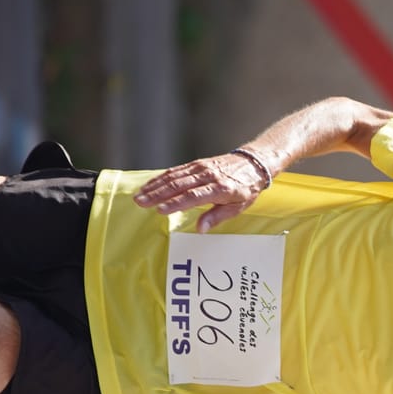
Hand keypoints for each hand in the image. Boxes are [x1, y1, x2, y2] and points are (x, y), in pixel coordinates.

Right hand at [134, 150, 270, 231]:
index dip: (175, 204)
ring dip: (155, 186)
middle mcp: (208, 176)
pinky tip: (150, 185)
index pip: (193, 197)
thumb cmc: (246, 189)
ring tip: (139, 195)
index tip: (160, 210)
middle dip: (157, 194)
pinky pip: (176, 170)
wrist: (253, 163)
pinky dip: (161, 178)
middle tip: (140, 203)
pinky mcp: (197, 164)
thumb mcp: (238, 207)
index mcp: (220, 189)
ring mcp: (201, 168)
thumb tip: (200, 229)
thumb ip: (217, 217)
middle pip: (179, 185)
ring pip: (174, 176)